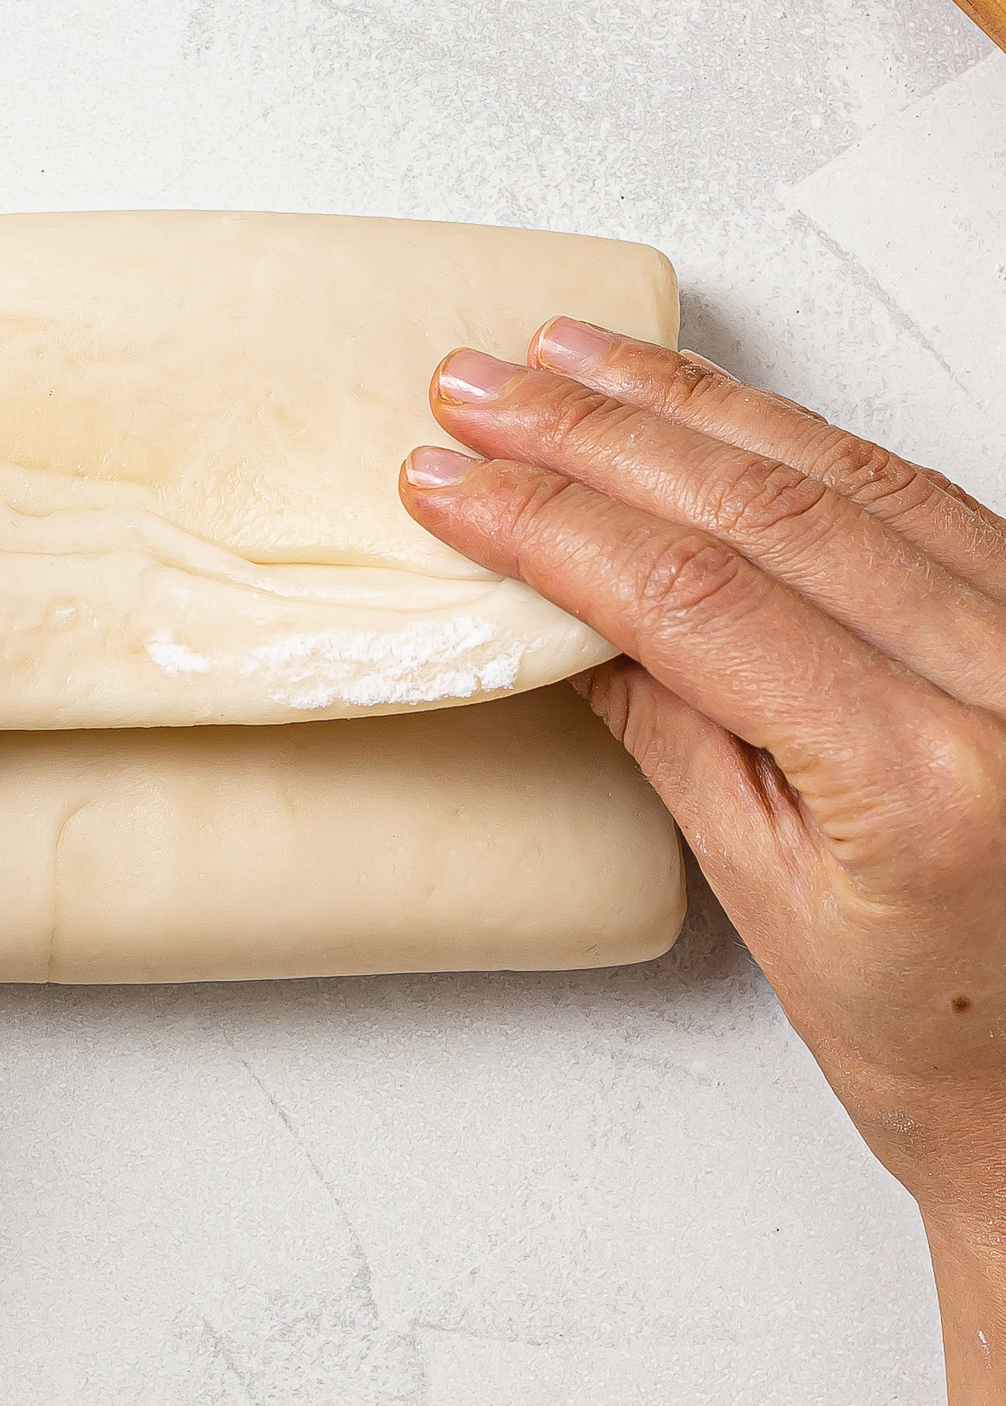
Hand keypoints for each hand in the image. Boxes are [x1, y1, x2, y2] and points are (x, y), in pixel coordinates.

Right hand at [401, 319, 1005, 1405]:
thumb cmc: (946, 1046)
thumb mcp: (772, 905)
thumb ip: (674, 734)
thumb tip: (565, 611)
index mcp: (930, 779)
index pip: (697, 600)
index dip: (555, 526)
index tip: (458, 481)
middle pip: (766, 511)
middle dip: (600, 435)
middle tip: (482, 389)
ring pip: (843, 472)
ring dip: (690, 405)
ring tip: (569, 359)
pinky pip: (911, 491)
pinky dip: (795, 437)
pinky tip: (711, 405)